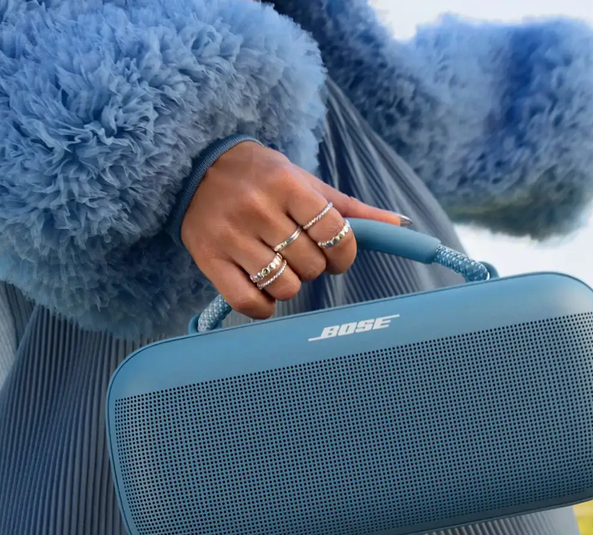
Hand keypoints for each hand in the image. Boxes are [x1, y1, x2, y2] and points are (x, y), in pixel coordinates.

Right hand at [181, 141, 405, 319]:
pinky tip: (264, 293)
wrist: (193, 168)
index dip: (344, 253)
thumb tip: (399, 224)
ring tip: (280, 269)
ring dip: (290, 286)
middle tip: (300, 256)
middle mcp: (257, 208)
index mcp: (285, 184)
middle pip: (310, 263)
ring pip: (283, 286)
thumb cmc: (257, 175)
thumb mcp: (302, 180)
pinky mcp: (209, 260)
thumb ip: (347, 206)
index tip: (337, 256)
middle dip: (314, 267)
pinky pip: (249, 302)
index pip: (333, 231)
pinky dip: (264, 307)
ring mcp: (230, 236)